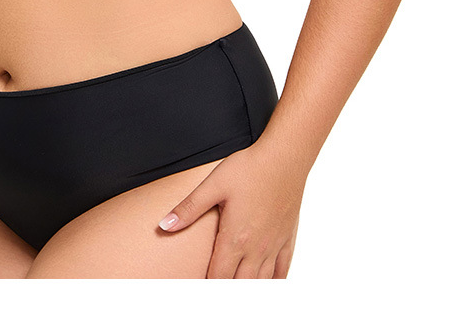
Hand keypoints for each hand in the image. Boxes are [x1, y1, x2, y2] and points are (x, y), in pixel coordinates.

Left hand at [157, 142, 305, 277]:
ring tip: (235, 289)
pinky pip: (282, 272)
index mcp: (234, 238)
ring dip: (247, 290)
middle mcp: (256, 249)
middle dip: (226, 291)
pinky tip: (264, 284)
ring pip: (261, 284)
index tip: (197, 290)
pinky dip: (272, 283)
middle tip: (214, 291)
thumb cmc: (248, 168)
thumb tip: (163, 226)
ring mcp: (274, 246)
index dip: (206, 288)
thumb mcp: (214, 185)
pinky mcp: (287, 239)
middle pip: (240, 286)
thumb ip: (189, 209)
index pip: (217, 278)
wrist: (285, 158)